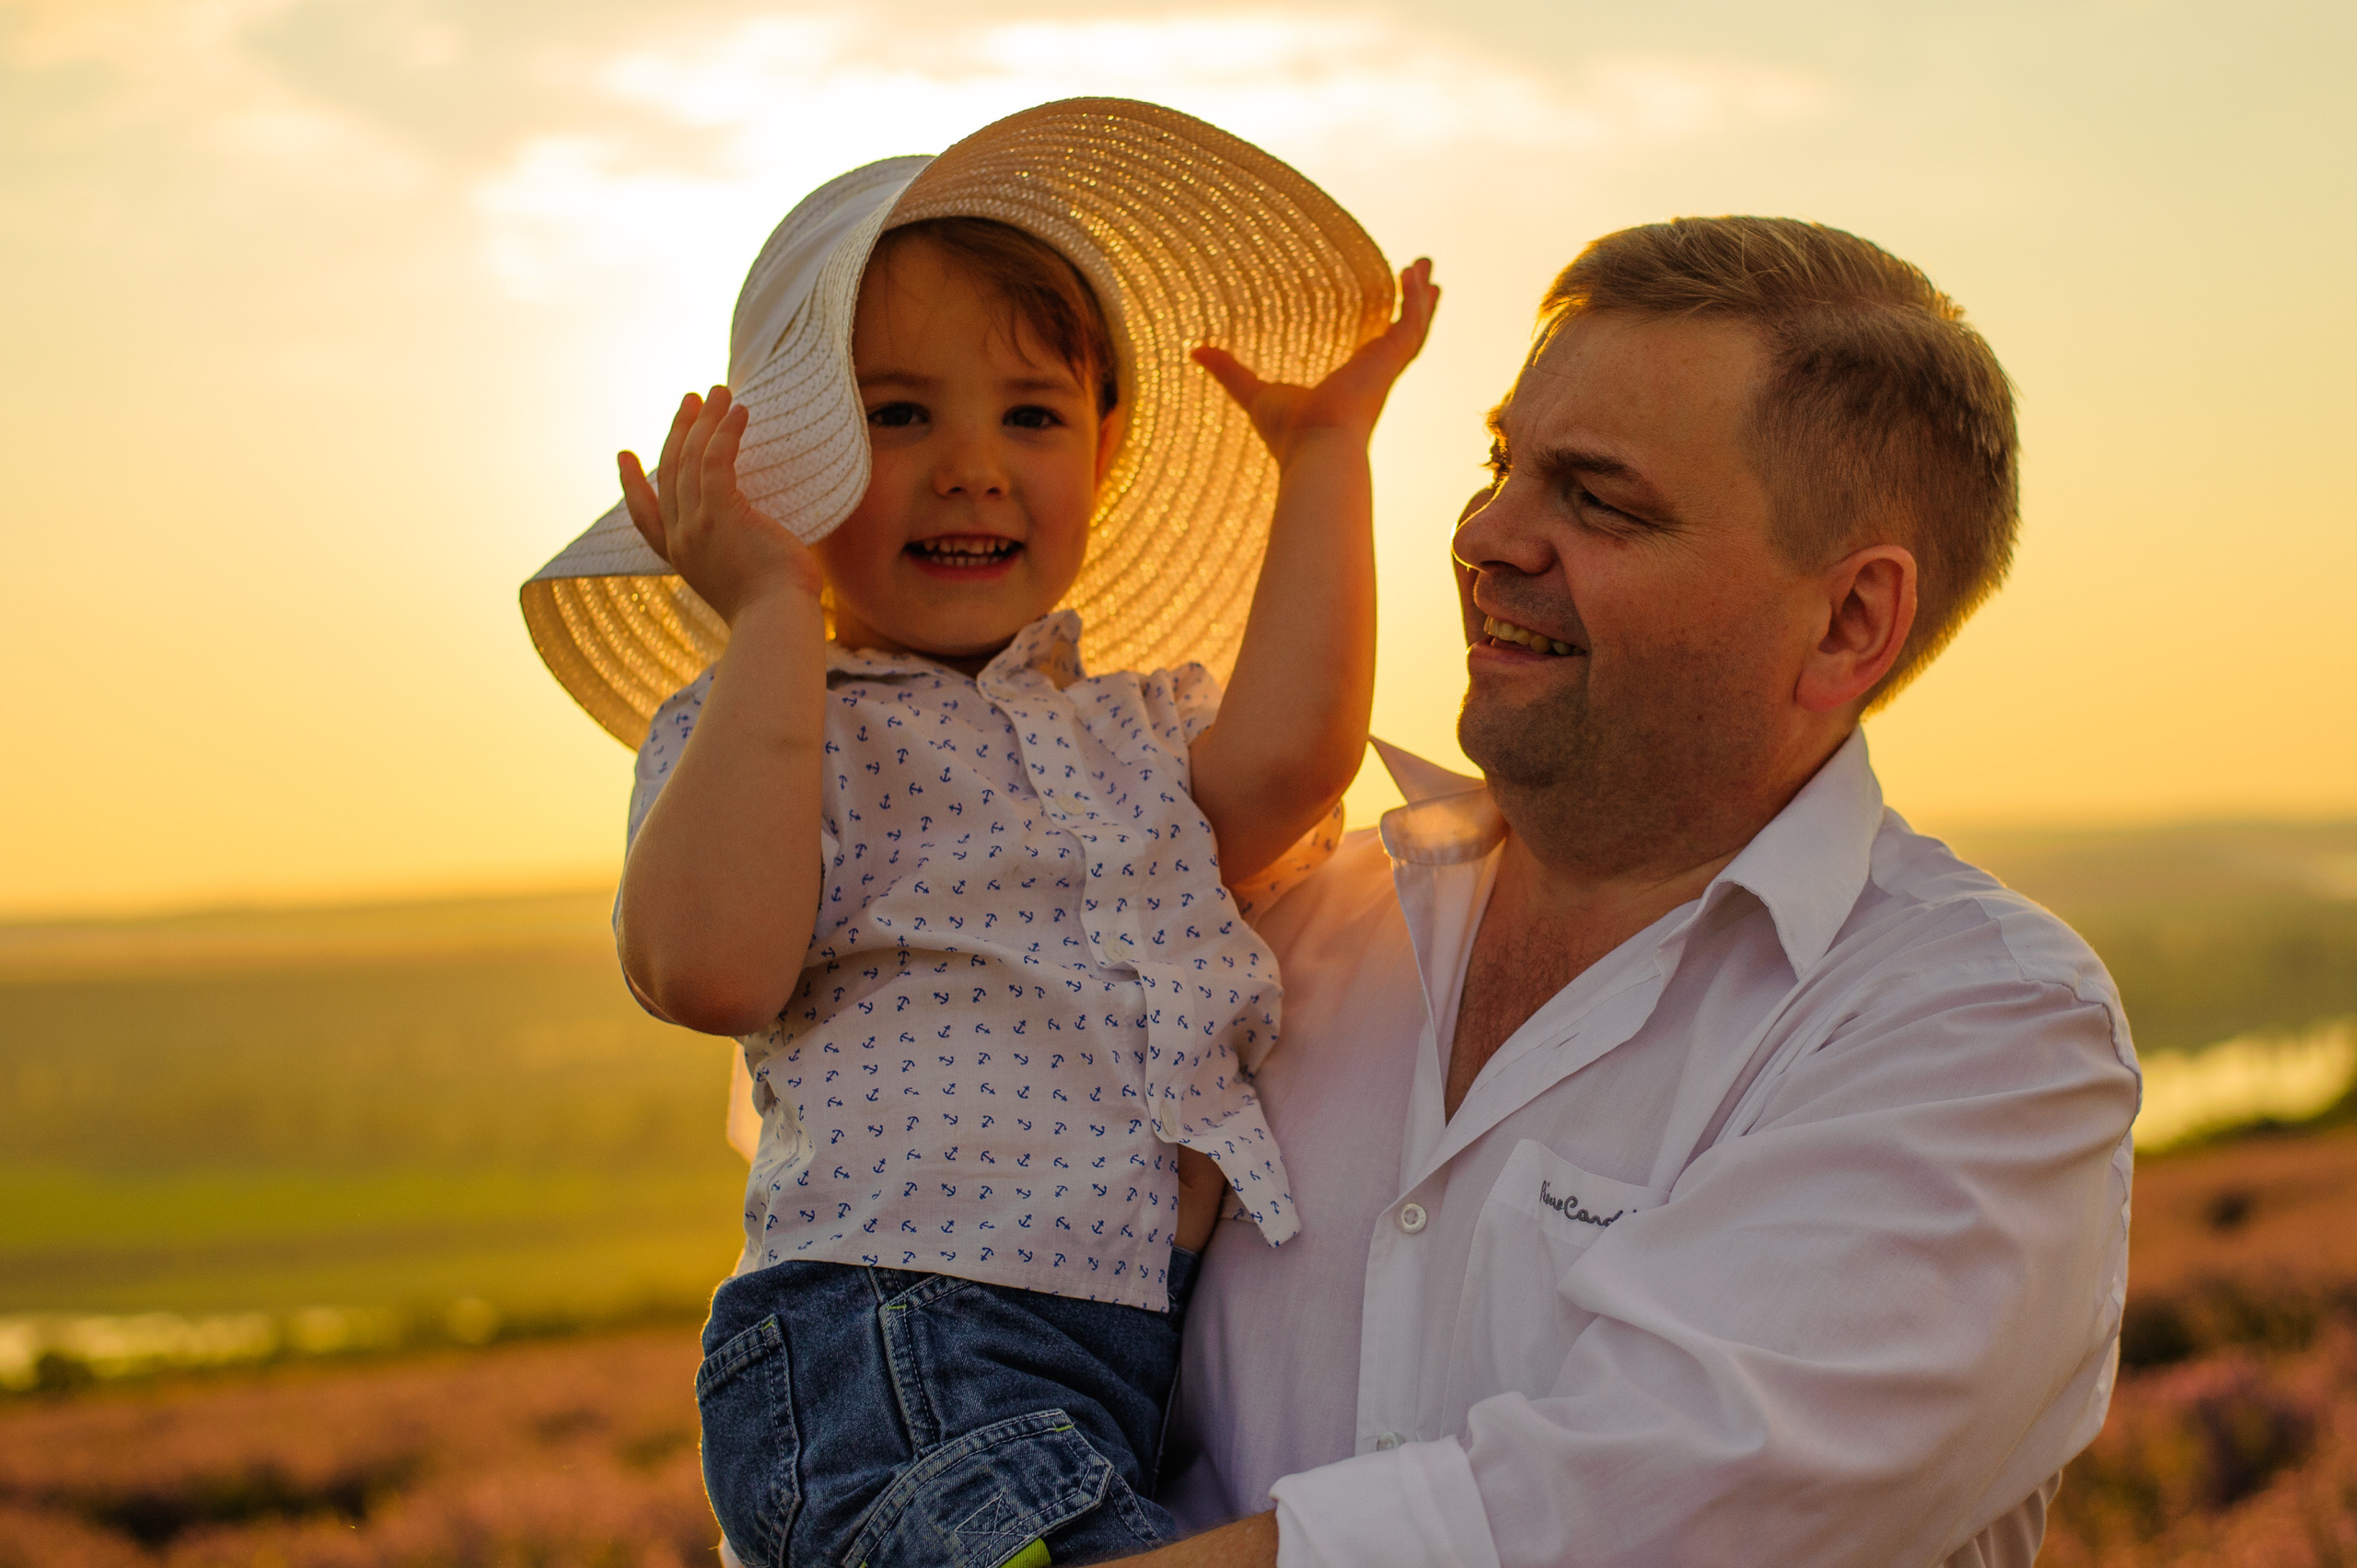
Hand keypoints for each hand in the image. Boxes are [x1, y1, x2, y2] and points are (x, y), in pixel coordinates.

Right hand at [618, 386, 824, 625]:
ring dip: (704, 420)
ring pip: (690, 459)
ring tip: (719, 391)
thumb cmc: (778, 609)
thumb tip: (770, 545)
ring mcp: (697, 525)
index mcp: (682, 559)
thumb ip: (741, 558)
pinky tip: (739, 411)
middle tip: (690, 400)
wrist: (778, 622)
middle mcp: (681, 540)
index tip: (625, 455)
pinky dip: (725, 431)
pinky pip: (716, 459)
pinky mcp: (721, 513)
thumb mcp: (746, 581)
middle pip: (669, 473)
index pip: (646, 517)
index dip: (632, 484)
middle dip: (678, 432)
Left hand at [1192, 259, 1438, 463]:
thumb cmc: (1288, 433)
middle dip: (1416, 304)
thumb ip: (1229, 371)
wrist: (1315, 450)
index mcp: (1352, 384)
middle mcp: (1374, 376)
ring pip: (1413, 326)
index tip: (1391, 308)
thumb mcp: (1254, 393)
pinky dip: (1414, 300)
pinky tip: (1412, 272)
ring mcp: (1386, 370)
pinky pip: (1410, 324)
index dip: (1386, 326)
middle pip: (1403, 333)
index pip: (1376, 348)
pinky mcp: (1390, 363)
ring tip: (1427, 265)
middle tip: (1424, 276)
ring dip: (1420, 296)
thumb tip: (1196, 351)